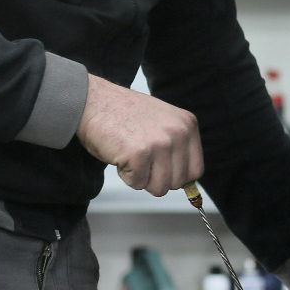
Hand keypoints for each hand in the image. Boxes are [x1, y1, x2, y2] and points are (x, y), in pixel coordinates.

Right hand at [76, 74, 203, 195]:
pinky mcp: (139, 154)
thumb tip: (186, 184)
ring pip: (159, 188)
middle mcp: (178, 133)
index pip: (195, 171)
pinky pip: (137, 184)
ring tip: (131, 154)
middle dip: (156, 177)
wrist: (94, 101)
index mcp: (187, 124)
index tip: (160, 167)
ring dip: (141, 177)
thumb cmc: (123, 114)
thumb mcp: (162, 123)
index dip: (175, 175)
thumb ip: (177, 147)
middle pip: (177, 183)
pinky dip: (125, 174)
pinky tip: (120, 153)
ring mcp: (159, 143)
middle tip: (140, 157)